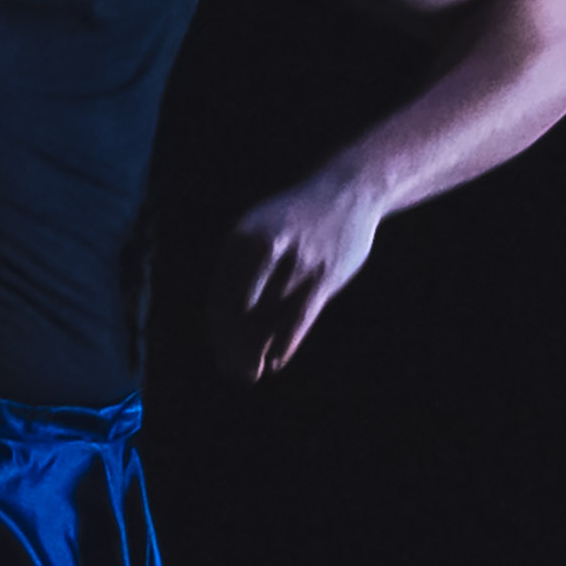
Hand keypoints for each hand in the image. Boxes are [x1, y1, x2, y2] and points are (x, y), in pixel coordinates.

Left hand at [212, 175, 383, 381]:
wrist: (347, 191)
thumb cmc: (298, 217)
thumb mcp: (259, 228)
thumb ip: (241, 266)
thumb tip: (224, 314)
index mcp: (241, 240)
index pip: (219, 297)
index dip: (218, 333)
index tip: (220, 356)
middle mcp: (265, 250)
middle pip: (239, 313)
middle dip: (233, 349)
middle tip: (233, 375)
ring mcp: (297, 263)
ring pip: (269, 319)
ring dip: (256, 352)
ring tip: (252, 374)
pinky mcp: (325, 275)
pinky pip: (299, 318)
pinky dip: (285, 344)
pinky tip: (276, 363)